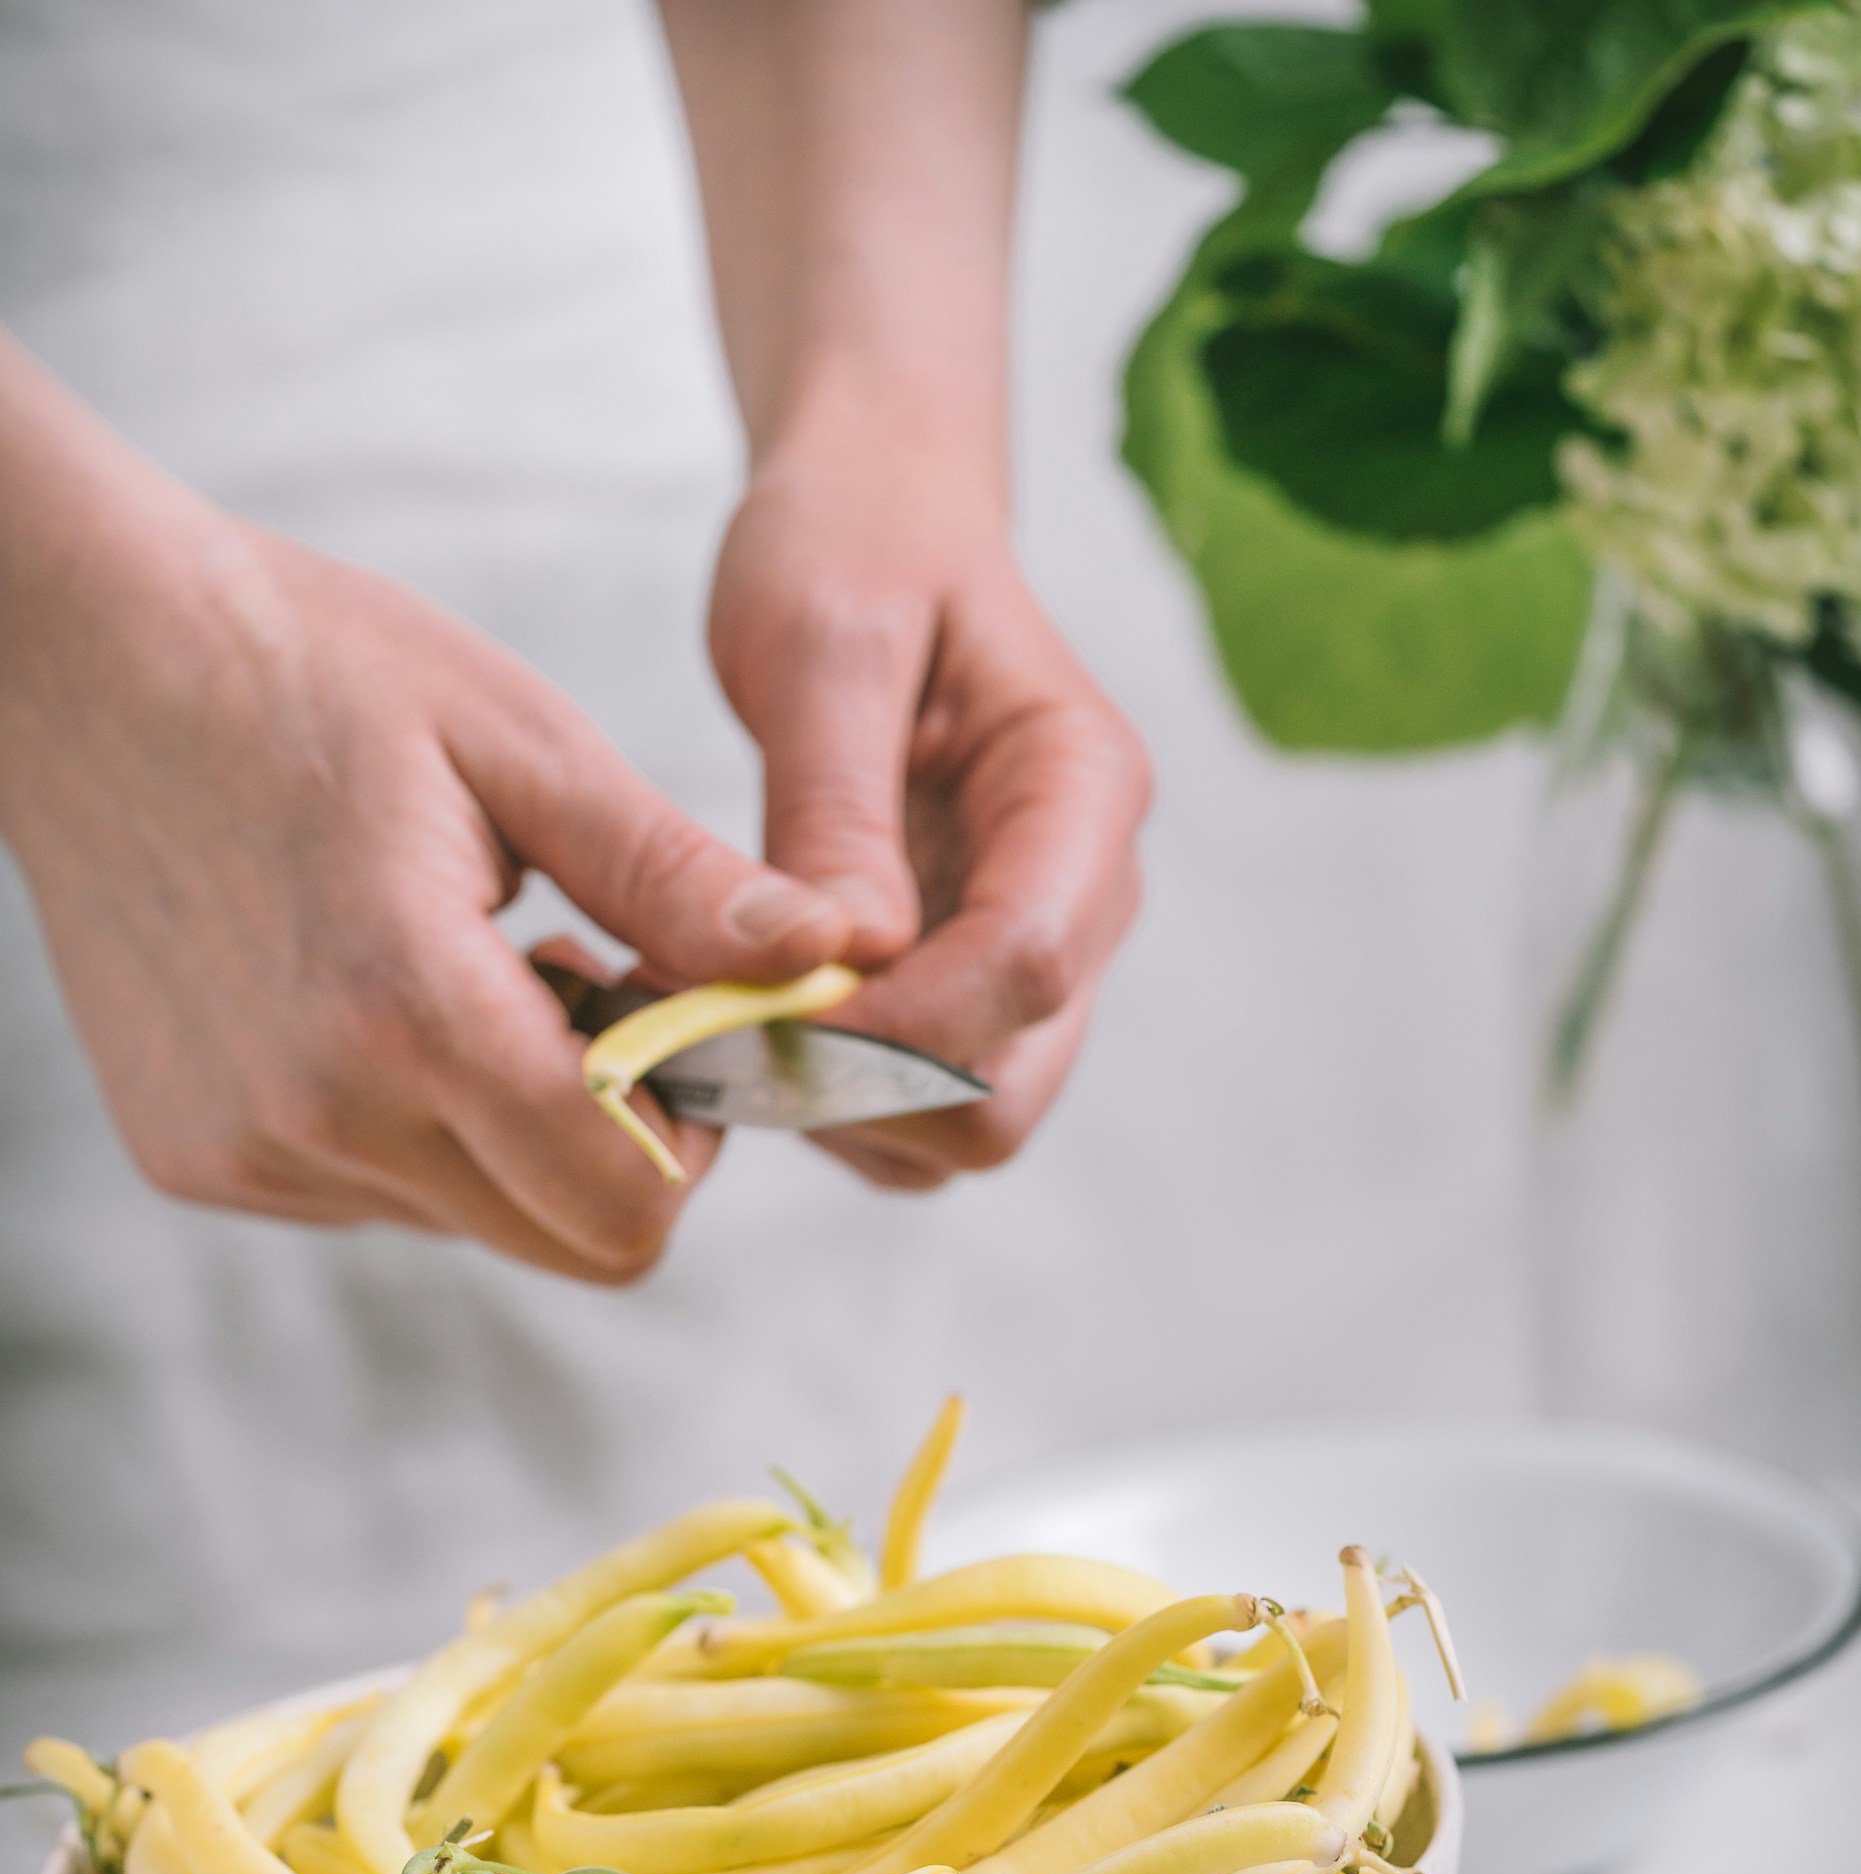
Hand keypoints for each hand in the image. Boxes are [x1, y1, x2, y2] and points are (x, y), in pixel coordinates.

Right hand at [0, 356, 866, 1282]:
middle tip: (589, 994)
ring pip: (477, 1222)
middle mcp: (322, 1118)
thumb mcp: (521, 743)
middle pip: (569, 1242)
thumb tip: (830, 961)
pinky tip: (373, 995)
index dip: (696, 1137)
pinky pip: (377, 1196)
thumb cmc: (312, 668)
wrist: (72, 659)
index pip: (628, 1206)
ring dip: (514, 1130)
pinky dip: (413, 1124)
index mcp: (413, 1011)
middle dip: (622, 1144)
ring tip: (467, 970)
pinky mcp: (201, 1162)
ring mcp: (252, 1154)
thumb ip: (677, 880)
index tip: (680, 1028)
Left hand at [708, 433, 1150, 1190]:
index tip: (752, 1005)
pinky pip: (917, 1107)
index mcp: (1082, 790)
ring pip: (965, 1124)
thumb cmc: (852, 546)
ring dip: (836, 1108)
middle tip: (717, 1028)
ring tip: (715, 1014)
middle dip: (861, 1091)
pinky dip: (829, 1099)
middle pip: (1008, 1093)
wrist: (878, 519)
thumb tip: (847, 961)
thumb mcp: (821, 641)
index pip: (1024, 968)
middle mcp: (1086, 894)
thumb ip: (834, 806)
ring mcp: (1036, 951)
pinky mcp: (973, 985)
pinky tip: (744, 1016)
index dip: (890, 1025)